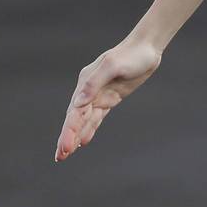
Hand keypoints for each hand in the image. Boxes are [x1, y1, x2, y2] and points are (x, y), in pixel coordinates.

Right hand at [55, 40, 161, 161]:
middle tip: (60, 157)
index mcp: (85, 83)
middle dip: (67, 138)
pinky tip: (83, 141)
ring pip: (85, 121)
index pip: (74, 112)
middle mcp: (89, 92)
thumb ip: (94, 83)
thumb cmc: (130, 55)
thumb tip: (78, 103)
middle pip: (76, 119)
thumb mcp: (112, 66)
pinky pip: (97, 117)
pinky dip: (90, 129)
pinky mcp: (111, 98)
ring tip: (66, 154)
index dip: (68, 131)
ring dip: (76, 137)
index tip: (64, 148)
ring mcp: (100, 96)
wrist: (146, 48)